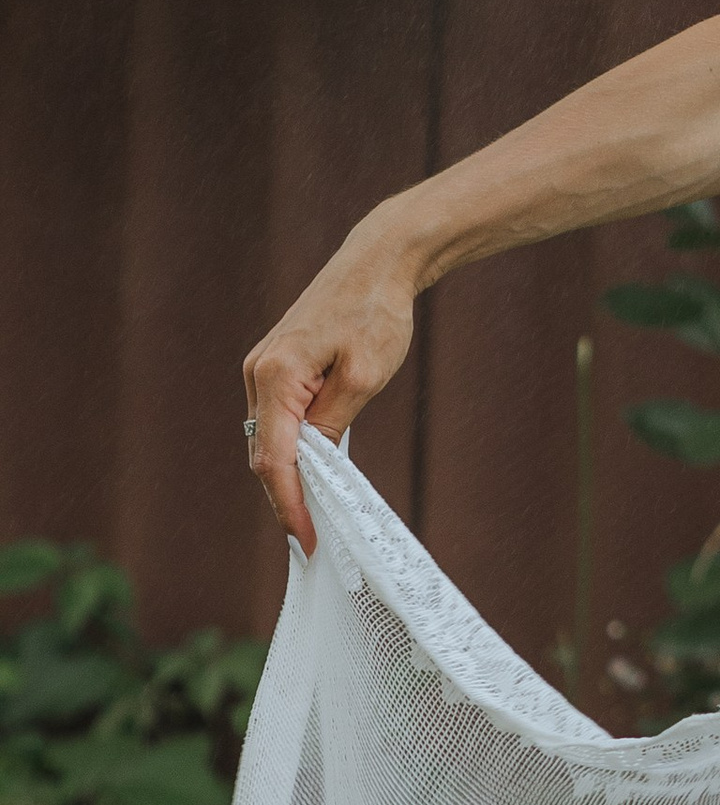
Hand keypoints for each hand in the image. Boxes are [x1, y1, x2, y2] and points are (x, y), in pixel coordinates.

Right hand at [243, 226, 419, 553]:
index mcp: (276, 375)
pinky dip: (291, 451)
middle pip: (265, 454)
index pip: (275, 459)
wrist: (375, 263)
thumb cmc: (376, 313)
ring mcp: (262, 368)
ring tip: (313, 518)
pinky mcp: (276, 367)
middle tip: (312, 542)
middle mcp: (257, 373)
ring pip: (269, 439)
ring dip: (288, 477)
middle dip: (286, 499)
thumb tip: (311, 465)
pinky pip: (277, 420)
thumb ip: (331, 424)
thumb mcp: (364, 377)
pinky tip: (312, 475)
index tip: (305, 541)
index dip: (288, 506)